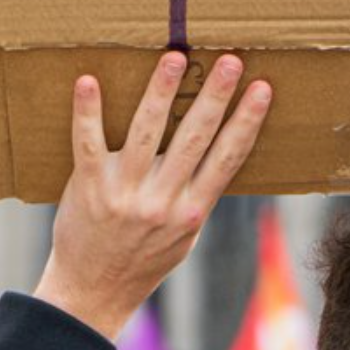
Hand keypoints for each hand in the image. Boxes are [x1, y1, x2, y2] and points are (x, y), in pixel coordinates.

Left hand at [32, 52, 272, 339]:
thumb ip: (197, 197)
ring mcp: (126, 194)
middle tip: (230, 60)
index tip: (262, 89)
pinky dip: (88, 112)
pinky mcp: (91, 188)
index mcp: (192, 211)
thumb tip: (216, 154)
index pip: (227, 158)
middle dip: (215, 97)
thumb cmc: (142, 261)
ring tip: (176, 58)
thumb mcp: (182, 237)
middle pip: (194, 139)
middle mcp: (162, 202)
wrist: (94, 291)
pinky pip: (87, 144)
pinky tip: (89, 81)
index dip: (246, 121)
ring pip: (147, 133)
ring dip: (162, 92)